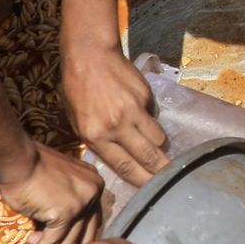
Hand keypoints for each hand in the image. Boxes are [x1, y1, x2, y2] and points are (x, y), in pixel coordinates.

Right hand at [0, 143, 105, 243]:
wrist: (17, 158)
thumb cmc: (31, 167)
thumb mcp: (61, 181)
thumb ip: (70, 201)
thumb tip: (63, 231)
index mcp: (95, 185)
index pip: (92, 220)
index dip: (78, 238)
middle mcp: (94, 193)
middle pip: (87, 232)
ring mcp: (82, 203)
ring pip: (72, 241)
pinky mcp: (65, 213)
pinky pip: (54, 241)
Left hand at [63, 47, 168, 186]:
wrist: (90, 55)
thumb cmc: (77, 90)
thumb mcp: (77, 121)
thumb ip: (98, 140)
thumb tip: (119, 157)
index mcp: (97, 135)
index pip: (125, 166)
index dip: (141, 180)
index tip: (150, 188)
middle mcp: (117, 125)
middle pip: (148, 157)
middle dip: (160, 171)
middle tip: (168, 178)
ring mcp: (134, 110)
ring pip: (158, 138)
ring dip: (159, 145)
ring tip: (156, 147)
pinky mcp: (145, 97)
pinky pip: (154, 117)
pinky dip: (151, 120)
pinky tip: (140, 112)